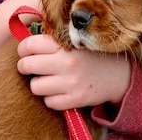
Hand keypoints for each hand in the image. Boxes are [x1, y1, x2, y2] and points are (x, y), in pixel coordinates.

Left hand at [16, 33, 130, 109]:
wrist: (118, 74)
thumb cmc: (90, 54)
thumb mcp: (74, 39)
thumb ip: (52, 39)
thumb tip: (24, 40)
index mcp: (65, 44)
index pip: (29, 45)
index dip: (23, 49)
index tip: (26, 52)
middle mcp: (67, 63)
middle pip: (27, 65)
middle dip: (25, 66)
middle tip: (30, 66)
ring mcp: (71, 83)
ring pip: (35, 86)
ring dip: (38, 83)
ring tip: (47, 79)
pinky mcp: (75, 100)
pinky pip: (48, 102)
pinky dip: (50, 98)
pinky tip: (58, 90)